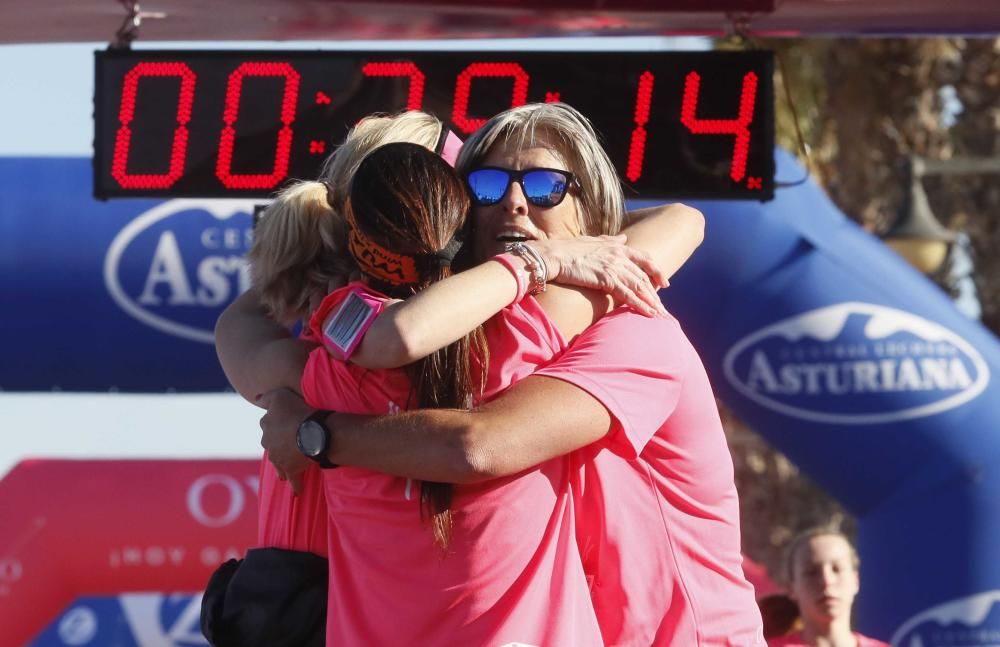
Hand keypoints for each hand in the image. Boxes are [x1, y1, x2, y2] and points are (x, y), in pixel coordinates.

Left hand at [258, 388, 313, 495]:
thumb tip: (255, 399)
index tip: (282, 422)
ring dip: (281, 467)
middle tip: (285, 445)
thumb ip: (267, 397)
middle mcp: (269, 443)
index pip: (267, 423)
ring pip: (278, 464)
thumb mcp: (280, 396)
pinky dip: (295, 487)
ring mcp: (279, 459)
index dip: (275, 422)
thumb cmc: (297, 411)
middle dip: (275, 445)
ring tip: (284, 472)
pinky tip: (296, 494)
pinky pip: (293, 481)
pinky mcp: (291, 470)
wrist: (310, 433)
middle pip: (270, 445)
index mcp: (266, 426)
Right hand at [531, 235, 668, 316]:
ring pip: (640, 287)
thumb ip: (611, 241)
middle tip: (663, 309)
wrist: (553, 255)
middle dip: (655, 294)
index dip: (656, 271)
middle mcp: (619, 256)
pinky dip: (640, 305)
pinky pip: (628, 295)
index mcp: (617, 247)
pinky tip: (649, 314)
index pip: (644, 259)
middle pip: (644, 277)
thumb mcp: (593, 241)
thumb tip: (624, 238)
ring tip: (660, 316)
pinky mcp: (606, 279)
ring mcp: (614, 267)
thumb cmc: (567, 249)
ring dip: (652, 303)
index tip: (664, 283)